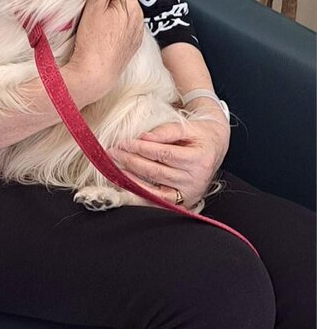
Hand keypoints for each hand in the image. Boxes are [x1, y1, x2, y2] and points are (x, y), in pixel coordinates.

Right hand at [69, 0, 145, 102]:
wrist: (96, 73)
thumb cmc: (93, 42)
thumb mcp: (93, 7)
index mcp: (132, 6)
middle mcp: (139, 18)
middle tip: (95, 8)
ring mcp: (137, 33)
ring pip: (126, 13)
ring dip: (115, 14)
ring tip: (98, 24)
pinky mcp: (133, 45)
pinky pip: (126, 28)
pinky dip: (117, 28)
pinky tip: (105, 35)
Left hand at [114, 113, 229, 206]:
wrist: (215, 149)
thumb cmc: (199, 136)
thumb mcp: (188, 127)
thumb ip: (167, 130)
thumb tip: (143, 137)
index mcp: (199, 158)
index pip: (164, 154)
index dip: (142, 148)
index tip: (124, 143)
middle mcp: (196, 178)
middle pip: (156, 171)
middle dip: (131, 161)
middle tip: (113, 153)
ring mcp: (189, 193)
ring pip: (153, 186)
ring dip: (130, 177)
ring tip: (114, 166)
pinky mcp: (182, 202)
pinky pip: (157, 200)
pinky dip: (139, 193)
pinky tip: (125, 184)